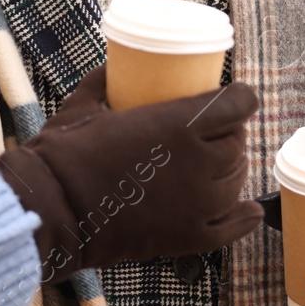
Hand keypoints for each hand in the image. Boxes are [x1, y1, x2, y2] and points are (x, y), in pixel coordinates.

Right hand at [0, 66, 263, 282]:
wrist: (53, 208)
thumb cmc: (66, 151)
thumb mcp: (84, 102)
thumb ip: (104, 81)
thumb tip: (113, 67)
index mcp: (181, 125)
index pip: (238, 105)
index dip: (240, 99)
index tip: (235, 97)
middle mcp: (200, 163)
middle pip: (238, 143)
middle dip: (231, 134)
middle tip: (213, 131)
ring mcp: (198, 204)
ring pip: (237, 180)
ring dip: (232, 169)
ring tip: (216, 165)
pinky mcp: (189, 238)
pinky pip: (232, 227)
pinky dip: (245, 217)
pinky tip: (250, 209)